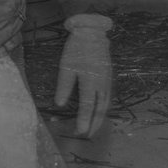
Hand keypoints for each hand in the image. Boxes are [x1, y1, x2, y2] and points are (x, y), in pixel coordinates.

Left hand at [54, 16, 111, 136]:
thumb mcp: (66, 66)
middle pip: (100, 109)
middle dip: (94, 123)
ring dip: (100, 117)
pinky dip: (104, 108)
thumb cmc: (77, 49)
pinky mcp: (108, 77)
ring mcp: (107, 80)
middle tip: (87, 135)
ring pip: (106, 104)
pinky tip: (100, 111)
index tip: (81, 132)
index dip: (84, 120)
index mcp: (90, 81)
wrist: (93, 32)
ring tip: (93, 128)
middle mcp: (101, 84)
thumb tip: (58, 104)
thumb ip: (64, 86)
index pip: (88, 106)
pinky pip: (107, 97)